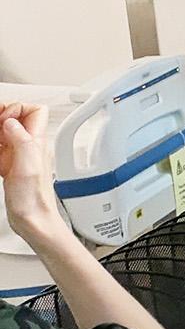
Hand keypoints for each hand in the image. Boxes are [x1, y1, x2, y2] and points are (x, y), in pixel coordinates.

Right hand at [0, 104, 70, 249]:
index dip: (17, 108)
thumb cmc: (34, 199)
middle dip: (1, 117)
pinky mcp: (9, 165)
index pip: (35, 110)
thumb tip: (11, 121)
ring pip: (5, 132)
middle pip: (16, 118)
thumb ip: (22, 140)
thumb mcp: (28, 166)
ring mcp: (19, 155)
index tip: (3, 120)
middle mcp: (29, 146)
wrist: (33, 220)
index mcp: (37, 142)